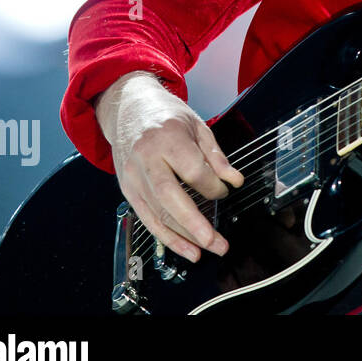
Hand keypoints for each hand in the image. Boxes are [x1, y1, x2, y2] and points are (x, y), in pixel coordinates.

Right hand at [95, 72, 243, 261]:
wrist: (128, 109)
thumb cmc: (165, 115)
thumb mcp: (196, 125)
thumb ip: (215, 155)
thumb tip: (234, 180)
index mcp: (167, 138)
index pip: (193, 170)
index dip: (213, 186)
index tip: (225, 192)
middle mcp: (146, 159)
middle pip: (170, 197)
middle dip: (194, 224)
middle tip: (216, 242)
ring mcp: (133, 176)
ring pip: (156, 212)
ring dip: (181, 237)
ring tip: (204, 252)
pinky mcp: (127, 189)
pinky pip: (146, 217)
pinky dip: (165, 236)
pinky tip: (184, 248)